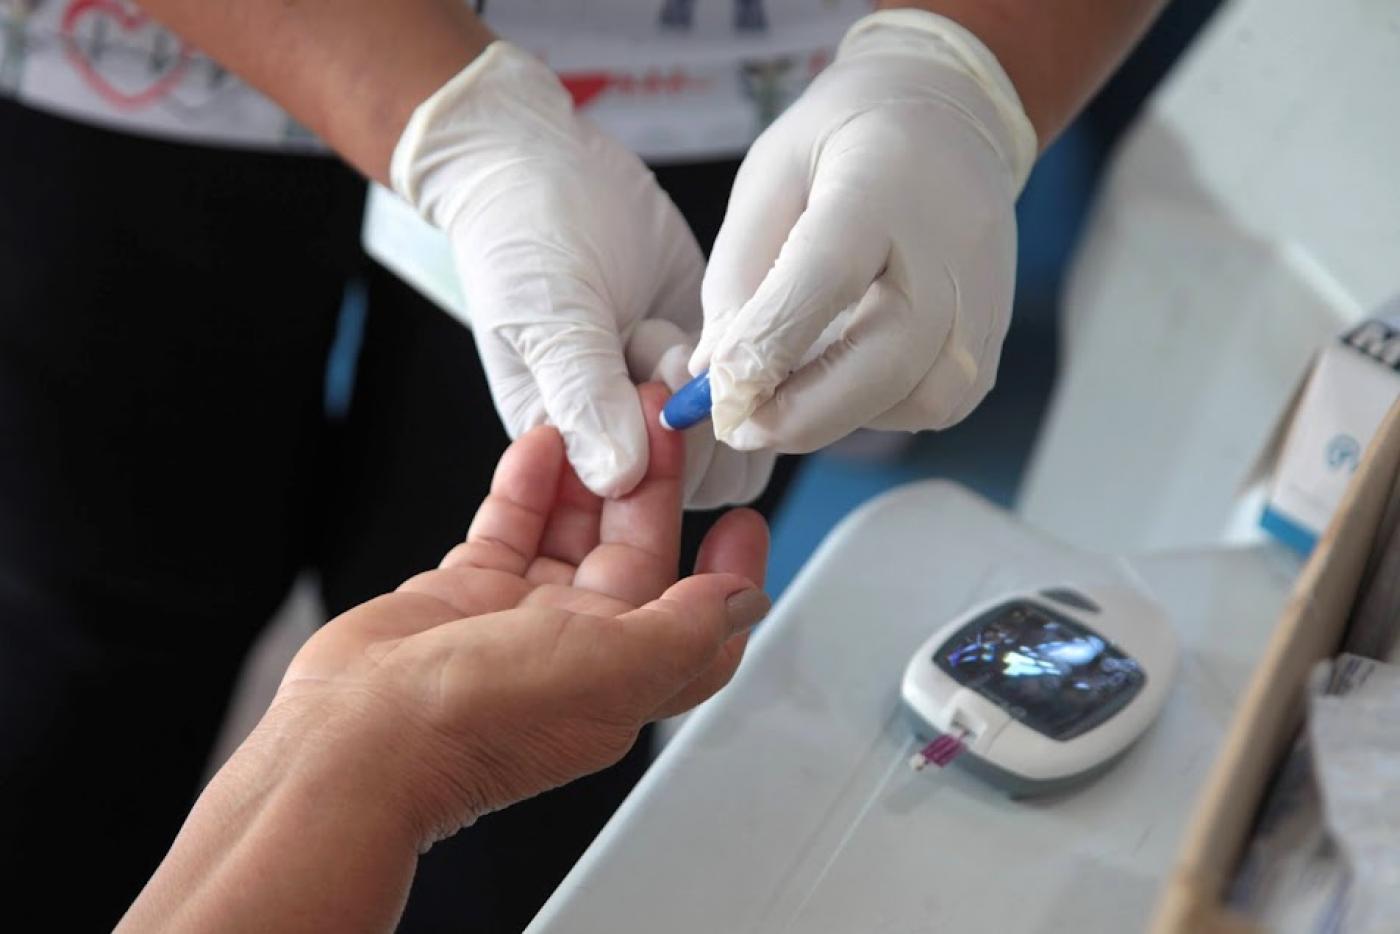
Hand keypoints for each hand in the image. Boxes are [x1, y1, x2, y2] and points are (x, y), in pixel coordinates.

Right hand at [271, 384, 770, 845]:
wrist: (360, 737)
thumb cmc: (482, 719)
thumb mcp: (613, 669)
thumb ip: (685, 629)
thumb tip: (745, 603)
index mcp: (626, 678)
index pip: (698, 621)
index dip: (727, 572)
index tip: (742, 516)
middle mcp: (577, 649)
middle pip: (634, 554)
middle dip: (651, 485)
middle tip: (657, 418)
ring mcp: (519, 620)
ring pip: (571, 531)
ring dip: (589, 475)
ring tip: (601, 413)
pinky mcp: (465, 595)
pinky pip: (511, 526)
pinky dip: (529, 486)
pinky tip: (541, 443)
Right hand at [391, 41, 770, 504]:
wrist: (546, 167)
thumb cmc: (520, 242)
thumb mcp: (546, 319)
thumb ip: (583, 398)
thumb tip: (617, 478)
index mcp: (565, 448)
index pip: (633, 501)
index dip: (658, 461)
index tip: (646, 392)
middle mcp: (621, 433)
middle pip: (695, 480)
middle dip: (688, 418)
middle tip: (658, 343)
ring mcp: (669, 396)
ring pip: (731, 437)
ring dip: (712, 382)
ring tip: (666, 325)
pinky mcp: (707, 355)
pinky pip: (751, 382)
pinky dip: (739, 352)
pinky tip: (700, 317)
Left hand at [692, 9, 1037, 451]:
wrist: (950, 121)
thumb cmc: (842, 146)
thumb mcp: (769, 178)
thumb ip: (736, 274)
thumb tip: (715, 375)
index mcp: (882, 191)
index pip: (824, 282)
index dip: (766, 345)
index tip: (716, 390)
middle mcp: (948, 254)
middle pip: (882, 365)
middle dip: (798, 414)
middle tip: (737, 425)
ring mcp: (980, 305)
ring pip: (909, 403)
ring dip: (836, 416)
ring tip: (790, 384)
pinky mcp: (991, 344)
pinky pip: (930, 407)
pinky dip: (874, 410)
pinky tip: (842, 374)